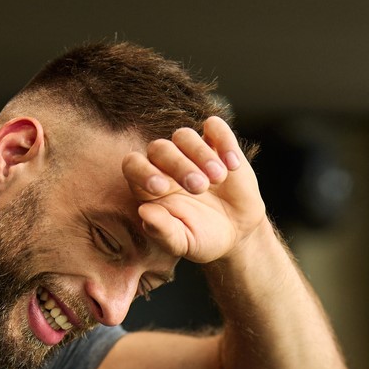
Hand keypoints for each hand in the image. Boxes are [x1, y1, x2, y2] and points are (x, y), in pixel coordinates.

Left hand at [122, 116, 266, 263]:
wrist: (236, 233)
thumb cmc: (201, 238)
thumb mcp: (182, 242)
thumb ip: (162, 230)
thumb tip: (143, 212)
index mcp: (149, 186)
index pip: (133, 165)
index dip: (142, 171)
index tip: (161, 188)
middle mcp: (165, 165)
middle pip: (160, 148)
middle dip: (178, 165)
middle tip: (199, 187)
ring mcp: (191, 152)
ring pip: (184, 135)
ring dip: (200, 153)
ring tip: (218, 178)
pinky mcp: (218, 144)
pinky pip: (215, 127)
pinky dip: (223, 140)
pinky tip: (232, 165)